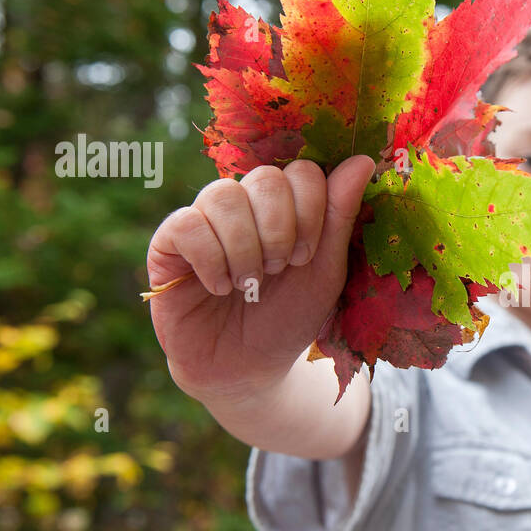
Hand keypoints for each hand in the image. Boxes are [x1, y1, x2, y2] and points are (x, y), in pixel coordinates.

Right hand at [145, 156, 375, 403]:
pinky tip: (218, 287)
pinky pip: (187, 224)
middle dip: (280, 230)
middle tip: (278, 269)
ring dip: (246, 247)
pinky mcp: (168, 243)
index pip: (302, 171)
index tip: (306, 256)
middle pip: (265, 178)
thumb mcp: (324, 271)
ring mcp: (204, 219)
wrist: (248, 368)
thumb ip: (339, 216)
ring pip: (223, 196)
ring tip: (249, 284)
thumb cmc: (288, 317)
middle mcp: (244, 204)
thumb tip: (361, 161)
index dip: (310, 210)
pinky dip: (211, 260)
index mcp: (285, 206)